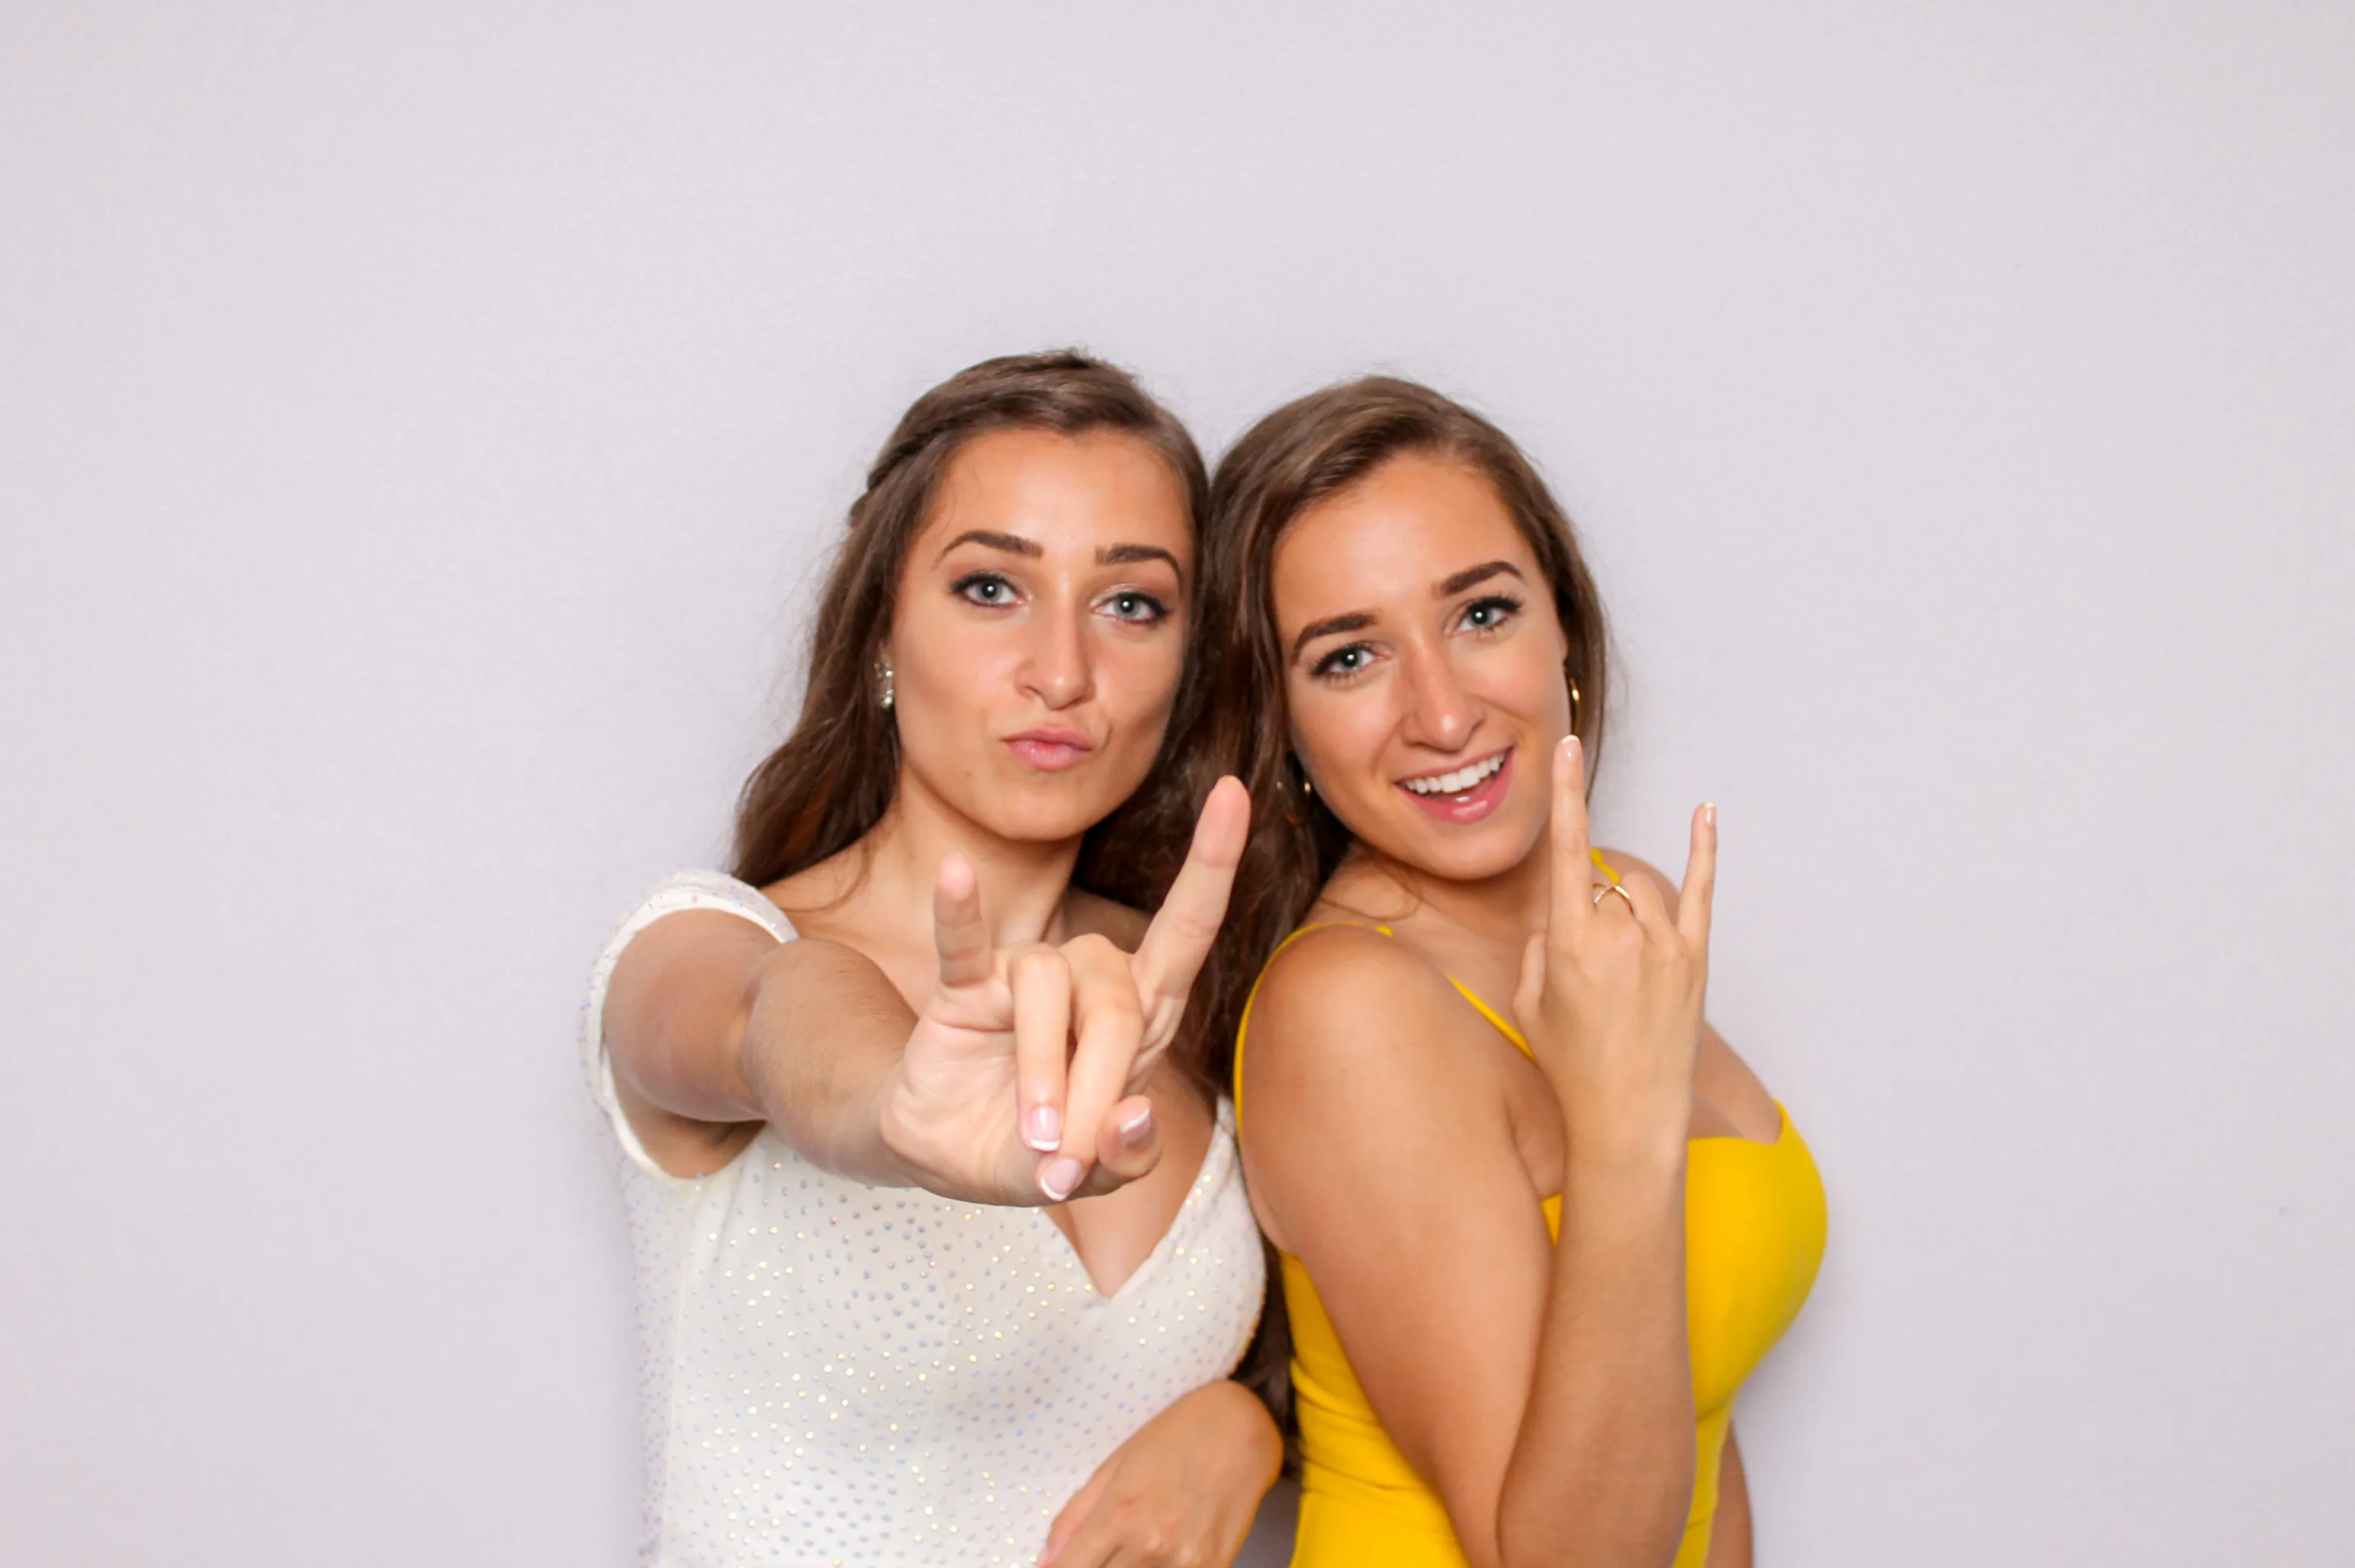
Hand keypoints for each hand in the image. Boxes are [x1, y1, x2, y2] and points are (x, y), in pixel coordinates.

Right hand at [877, 777, 1248, 1204]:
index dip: (1210, 863)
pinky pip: (965, 942)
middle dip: (1095, 1087)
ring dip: (1040, 1073)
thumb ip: (1126, 1156)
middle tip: (1067, 1163)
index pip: (1186, 928)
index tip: (1233, 792)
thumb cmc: (1038, 1149)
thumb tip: (1136, 1117)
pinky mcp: (966, 985)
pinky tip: (956, 877)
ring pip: (1048, 989)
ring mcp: (1027, 976)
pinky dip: (961, 913)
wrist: (950, 1153)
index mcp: (1143, 1013)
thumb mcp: (1094, 1172)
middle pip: (1117, 1000)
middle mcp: (1092, 979)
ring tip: (1030, 1140)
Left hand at [1040, 1381, 1280, 1567]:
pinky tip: (1164, 1555)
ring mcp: (1185, 1563)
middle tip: (1107, 1551)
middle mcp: (1149, 1545)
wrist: (1241, 1427)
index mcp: (1117, 1515)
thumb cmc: (1177, 1436)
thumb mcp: (1115, 1465)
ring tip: (1134, 1551)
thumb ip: (1075, 1517)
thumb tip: (1045, 1561)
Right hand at [1510, 736, 1716, 1159]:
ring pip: (1639, 890)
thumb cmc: (1569, 1065)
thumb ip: (1539, 946)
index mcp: (1569, 940)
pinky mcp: (1695, 959)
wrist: (1628, 1118)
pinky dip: (1704, 849)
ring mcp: (1664, 943)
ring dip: (1623, 908)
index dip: (1569, 795)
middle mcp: (1620, 932)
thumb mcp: (1528, 1003)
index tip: (1569, 748)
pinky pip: (1702, 891)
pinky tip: (1706, 812)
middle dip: (1588, 911)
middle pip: (1602, 882)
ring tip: (1617, 971)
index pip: (1567, 850)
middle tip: (1587, 975)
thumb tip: (1563, 920)